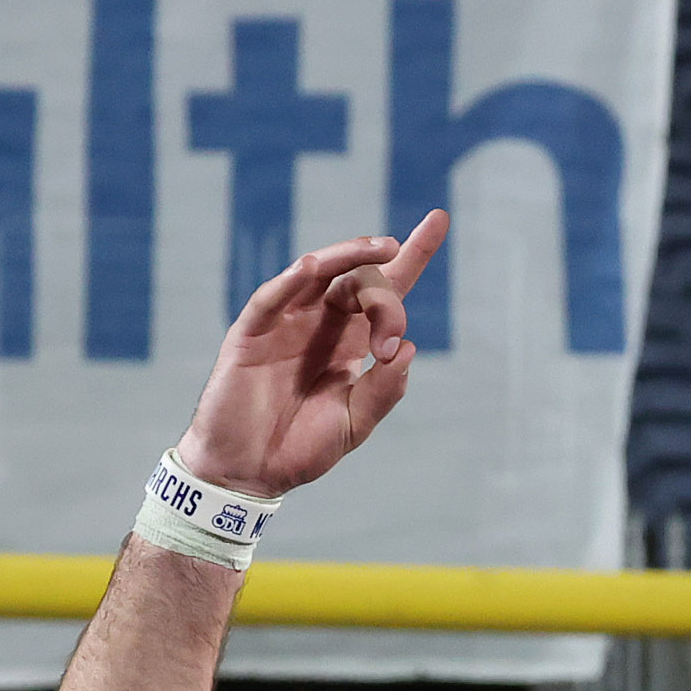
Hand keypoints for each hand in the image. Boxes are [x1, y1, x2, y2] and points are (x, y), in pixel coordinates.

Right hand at [175, 213, 443, 502]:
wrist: (250, 472)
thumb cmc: (301, 447)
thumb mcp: (356, 423)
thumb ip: (384, 390)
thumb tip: (410, 349)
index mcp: (351, 342)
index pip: (386, 288)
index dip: (413, 254)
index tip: (439, 217)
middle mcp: (321, 323)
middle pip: (360, 282)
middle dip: (386, 300)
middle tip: (391, 338)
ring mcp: (285, 324)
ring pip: (319, 272)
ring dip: (349, 256)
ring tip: (382, 247)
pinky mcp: (251, 334)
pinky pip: (272, 298)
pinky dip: (292, 280)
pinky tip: (313, 265)